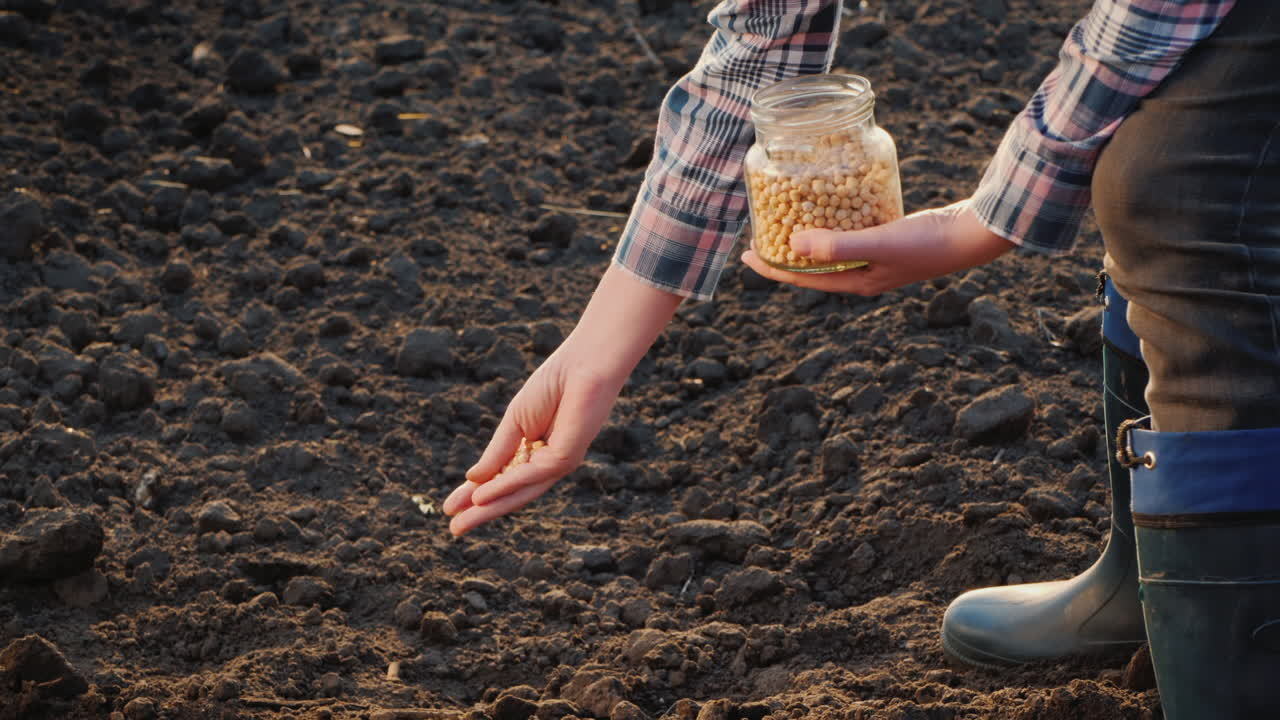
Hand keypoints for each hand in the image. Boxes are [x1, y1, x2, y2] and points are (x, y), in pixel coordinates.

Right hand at [442, 344, 624, 536]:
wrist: (583, 365)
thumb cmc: (553, 386)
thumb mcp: (515, 422)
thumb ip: (497, 452)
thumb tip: (473, 480)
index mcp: (534, 452)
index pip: (502, 479)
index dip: (475, 494)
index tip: (449, 508)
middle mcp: (547, 463)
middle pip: (511, 493)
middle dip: (481, 511)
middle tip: (454, 529)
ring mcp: (558, 463)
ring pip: (520, 492)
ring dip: (489, 508)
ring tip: (461, 523)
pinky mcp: (567, 457)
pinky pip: (531, 475)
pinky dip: (505, 485)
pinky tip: (482, 496)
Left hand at [740, 200, 1015, 294]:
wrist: (972, 234)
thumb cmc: (927, 241)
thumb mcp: (878, 243)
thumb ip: (836, 246)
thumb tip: (792, 243)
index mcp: (857, 283)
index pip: (803, 278)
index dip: (772, 266)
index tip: (745, 253)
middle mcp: (864, 275)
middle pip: (813, 265)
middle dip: (785, 251)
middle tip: (759, 232)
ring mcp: (877, 258)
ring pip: (831, 248)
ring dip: (808, 235)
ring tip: (786, 217)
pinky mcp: (889, 238)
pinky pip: (851, 231)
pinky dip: (834, 220)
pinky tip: (828, 203)